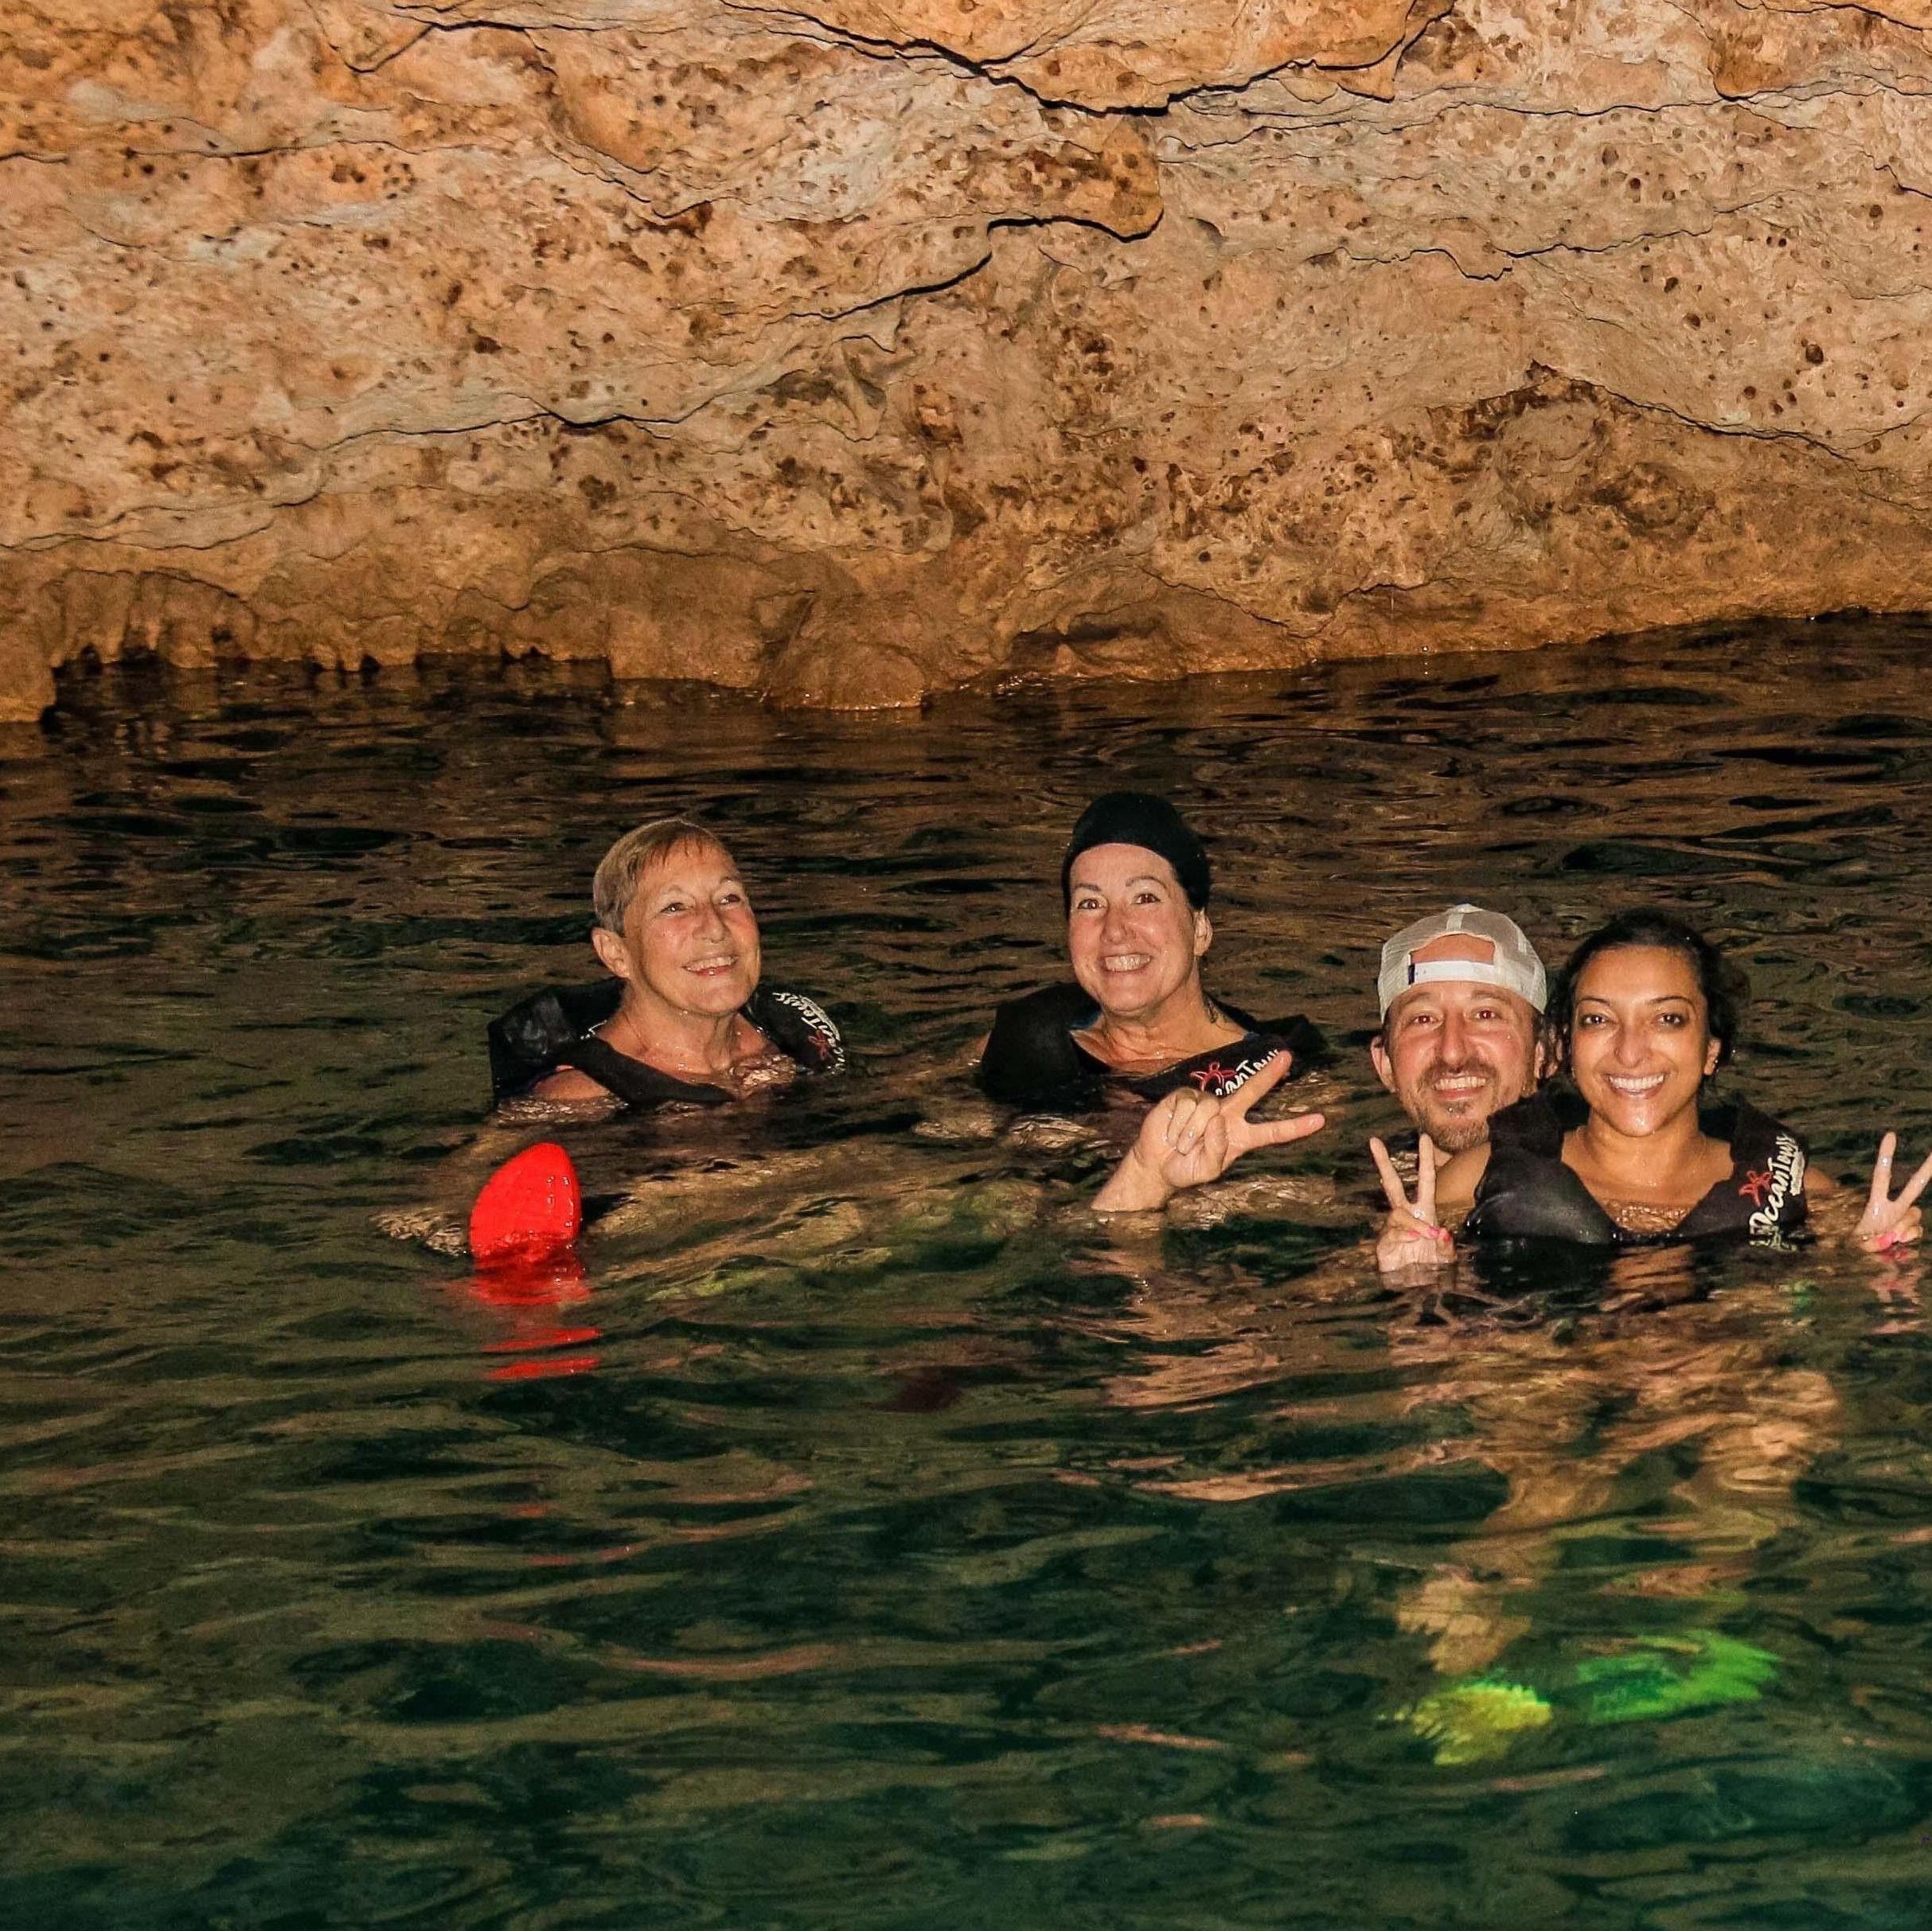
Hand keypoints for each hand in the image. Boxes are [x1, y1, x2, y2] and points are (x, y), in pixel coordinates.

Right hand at [1092, 1052, 1324, 1212]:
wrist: (1156, 1164)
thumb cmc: (1186, 1170)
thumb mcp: (1207, 1171)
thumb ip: (1218, 1151)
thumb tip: (1219, 1121)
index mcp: (1241, 1137)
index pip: (1273, 1132)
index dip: (1296, 1127)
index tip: (1320, 1120)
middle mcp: (1228, 1115)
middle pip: (1253, 1091)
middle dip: (1270, 1074)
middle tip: (1287, 1057)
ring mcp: (1207, 1103)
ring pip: (1209, 1108)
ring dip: (1192, 1133)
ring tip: (1182, 1145)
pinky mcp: (1185, 1096)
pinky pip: (1189, 1104)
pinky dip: (1179, 1124)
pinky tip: (1173, 1132)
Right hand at [1370, 1133, 1454, 1272]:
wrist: (1415, 1287)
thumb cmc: (1432, 1267)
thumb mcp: (1447, 1257)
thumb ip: (1446, 1246)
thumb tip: (1439, 1231)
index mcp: (1424, 1211)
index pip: (1426, 1180)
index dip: (1426, 1159)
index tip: (1424, 1137)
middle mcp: (1406, 1215)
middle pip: (1391, 1184)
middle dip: (1383, 1163)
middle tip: (1374, 1141)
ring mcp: (1393, 1228)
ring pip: (1397, 1213)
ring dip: (1412, 1223)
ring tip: (1424, 1236)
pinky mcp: (1383, 1243)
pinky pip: (1391, 1233)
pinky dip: (1403, 1236)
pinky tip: (1411, 1242)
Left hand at [1856, 1132, 1931, 1251]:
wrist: (1860, 1255)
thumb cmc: (1851, 1241)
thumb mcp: (1851, 1237)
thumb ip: (1869, 1237)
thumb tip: (1894, 1236)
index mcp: (1875, 1201)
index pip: (1881, 1176)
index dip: (1886, 1156)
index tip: (1891, 1135)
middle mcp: (1893, 1206)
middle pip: (1915, 1186)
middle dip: (1927, 1169)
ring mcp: (1903, 1218)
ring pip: (1916, 1214)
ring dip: (1904, 1226)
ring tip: (1886, 1236)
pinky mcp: (1909, 1231)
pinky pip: (1916, 1231)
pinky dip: (1908, 1236)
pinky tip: (1896, 1241)